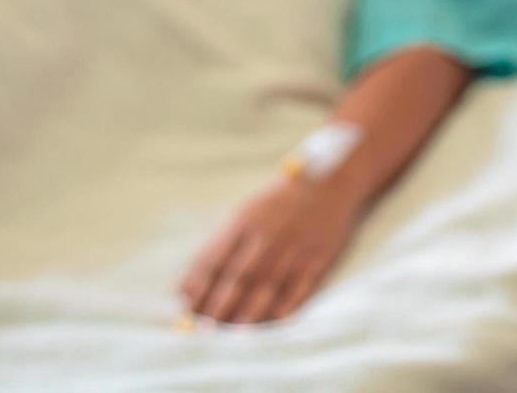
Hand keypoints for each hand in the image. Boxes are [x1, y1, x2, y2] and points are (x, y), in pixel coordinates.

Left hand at [179, 176, 359, 323]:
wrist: (330, 184)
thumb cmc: (279, 202)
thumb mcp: (246, 213)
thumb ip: (219, 246)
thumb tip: (188, 286)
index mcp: (245, 221)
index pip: (214, 260)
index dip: (198, 288)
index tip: (186, 308)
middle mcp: (268, 236)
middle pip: (238, 278)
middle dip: (218, 306)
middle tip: (206, 329)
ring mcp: (294, 248)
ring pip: (267, 288)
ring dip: (248, 313)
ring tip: (234, 332)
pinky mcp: (319, 258)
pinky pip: (299, 289)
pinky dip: (285, 308)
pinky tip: (271, 321)